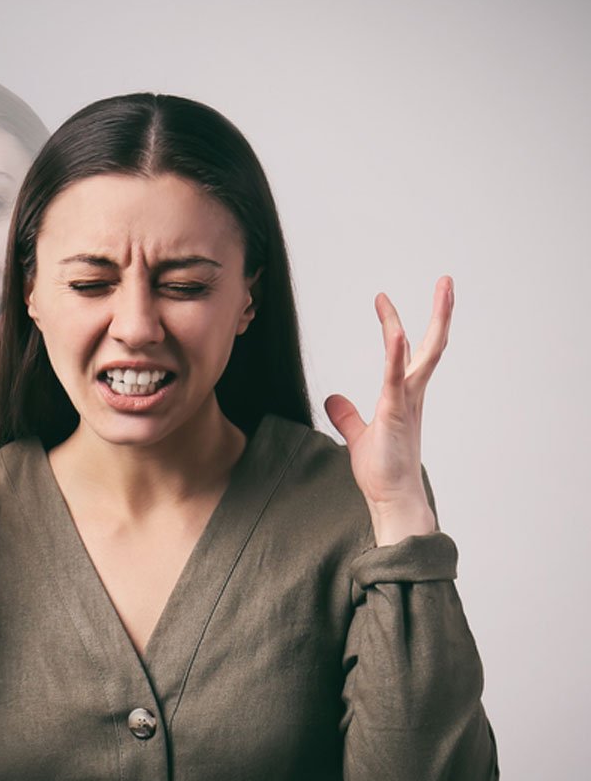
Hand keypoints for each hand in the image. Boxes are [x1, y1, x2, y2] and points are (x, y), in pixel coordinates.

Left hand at [324, 277, 452, 545]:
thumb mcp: (357, 436)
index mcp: (404, 397)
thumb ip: (347, 416)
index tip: (383, 299)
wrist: (392, 499)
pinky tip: (397, 333)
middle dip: (440, 313)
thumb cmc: (382, 471)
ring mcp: (407, 403)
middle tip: (447, 281)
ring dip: (435, 320)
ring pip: (425, 354)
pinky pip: (397, 380)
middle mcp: (412, 395)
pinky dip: (397, 356)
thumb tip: (333, 399)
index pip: (404, 353)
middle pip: (431, 346)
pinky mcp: (396, 414)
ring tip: (443, 289)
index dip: (396, 325)